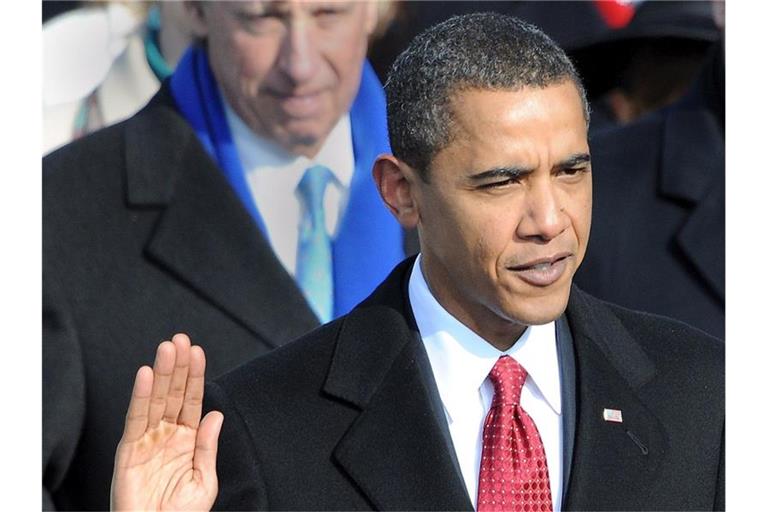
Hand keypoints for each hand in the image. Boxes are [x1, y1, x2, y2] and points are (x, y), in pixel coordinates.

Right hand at [111, 334, 222, 510]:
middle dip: (178, 366)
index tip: (197, 351)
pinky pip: (136, 419)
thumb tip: (216, 414)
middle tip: (181, 339)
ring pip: (155, 400)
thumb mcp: (204, 481)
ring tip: (167, 348)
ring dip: (161, 373)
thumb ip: (207, 447)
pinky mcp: (128, 451)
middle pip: (174, 393)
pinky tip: (146, 375)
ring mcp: (147, 441)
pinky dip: (141, 396)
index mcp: (187, 440)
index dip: (195, 376)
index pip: (192, 400)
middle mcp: (166, 435)